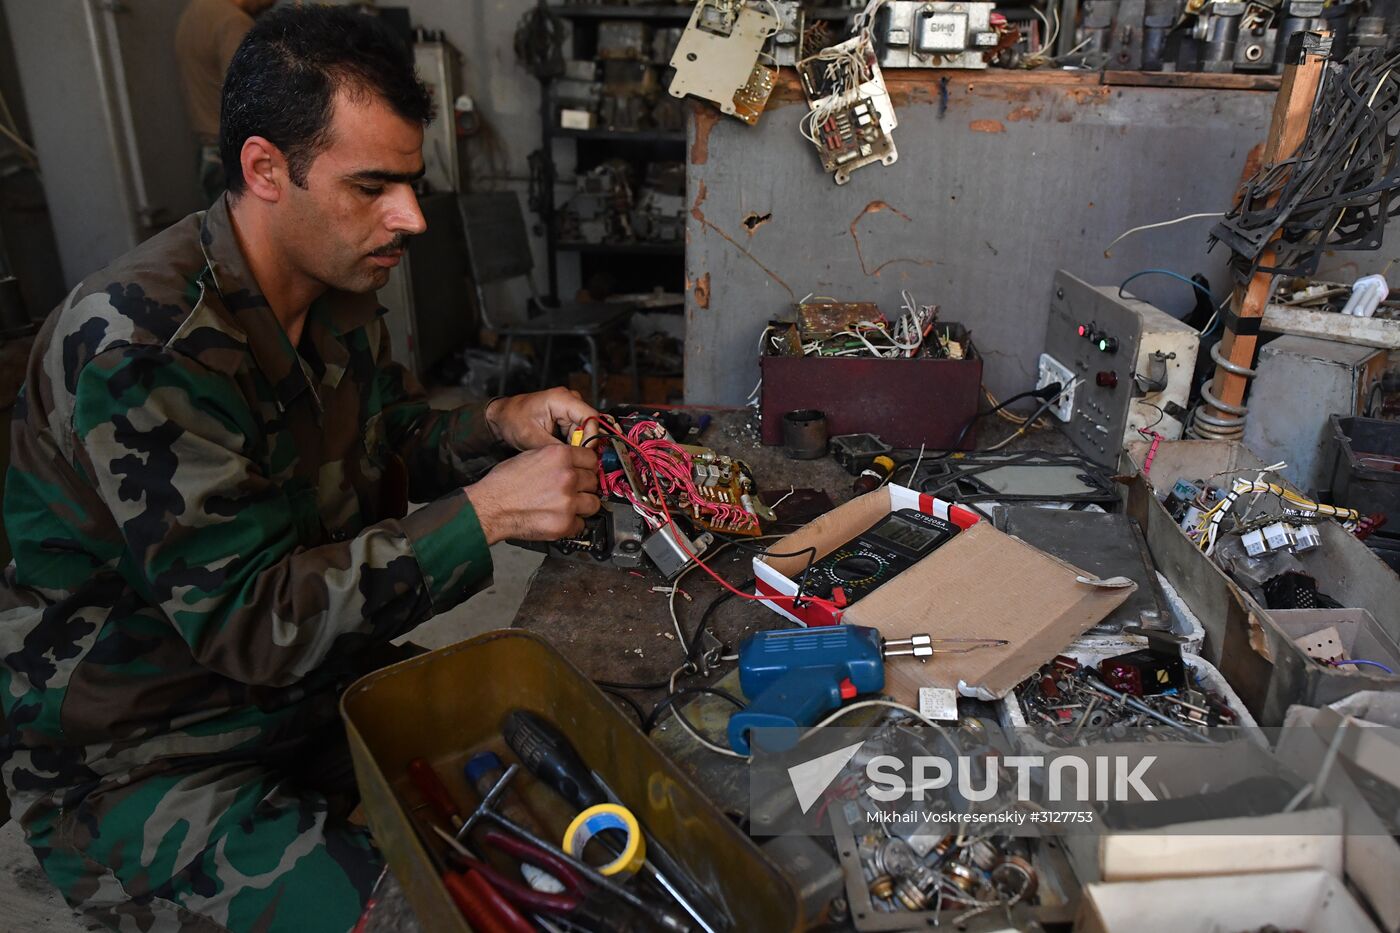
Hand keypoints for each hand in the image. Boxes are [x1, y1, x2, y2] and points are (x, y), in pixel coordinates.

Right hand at [464, 444, 600, 543]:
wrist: (490, 507)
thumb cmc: (504, 483)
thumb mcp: (531, 456)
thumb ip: (556, 459)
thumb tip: (574, 464)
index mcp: (560, 456)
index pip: (592, 459)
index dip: (588, 467)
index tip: (585, 472)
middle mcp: (567, 476)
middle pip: (593, 481)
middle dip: (584, 487)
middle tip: (572, 491)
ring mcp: (568, 501)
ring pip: (593, 503)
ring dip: (582, 506)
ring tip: (567, 507)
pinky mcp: (565, 523)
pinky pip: (581, 524)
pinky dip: (572, 524)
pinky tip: (558, 519)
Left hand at [485, 388, 598, 450]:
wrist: (502, 417)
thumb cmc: (512, 420)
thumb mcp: (532, 438)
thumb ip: (556, 449)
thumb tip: (574, 461)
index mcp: (561, 398)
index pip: (590, 417)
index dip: (591, 436)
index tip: (585, 453)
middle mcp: (569, 400)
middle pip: (589, 425)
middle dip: (582, 443)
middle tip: (572, 460)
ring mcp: (569, 408)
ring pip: (584, 431)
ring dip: (575, 445)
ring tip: (560, 455)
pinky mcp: (567, 417)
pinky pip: (577, 433)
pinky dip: (571, 444)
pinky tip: (559, 451)